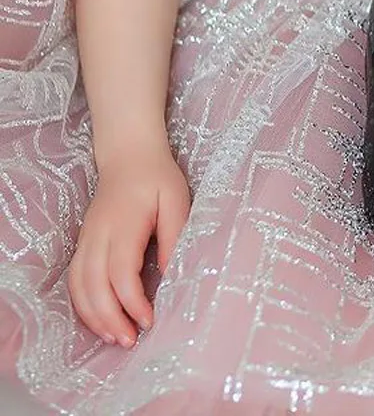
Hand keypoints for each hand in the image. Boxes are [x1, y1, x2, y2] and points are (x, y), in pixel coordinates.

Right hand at [68, 137, 190, 347]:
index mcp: (124, 224)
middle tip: (130, 341)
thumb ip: (173, 238)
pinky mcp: (83, 243)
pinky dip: (83, 304)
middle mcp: (98, 235)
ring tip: (115, 338)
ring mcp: (86, 239)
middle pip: (94, 286)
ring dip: (93, 317)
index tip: (149, 320)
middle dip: (110, 319)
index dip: (132, 303)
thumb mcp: (176, 201)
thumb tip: (170, 276)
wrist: (129, 155)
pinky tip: (99, 319)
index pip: (121, 273)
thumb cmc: (157, 178)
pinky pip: (75, 280)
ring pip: (79, 286)